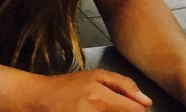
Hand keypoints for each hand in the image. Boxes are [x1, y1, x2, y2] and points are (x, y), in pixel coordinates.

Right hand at [23, 70, 151, 110]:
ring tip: (98, 108)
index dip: (138, 111)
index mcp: (99, 97)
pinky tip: (91, 111)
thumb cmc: (67, 86)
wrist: (38, 99)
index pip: (135, 111)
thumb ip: (123, 85)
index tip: (130, 109)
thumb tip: (147, 102)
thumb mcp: (95, 76)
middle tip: (108, 108)